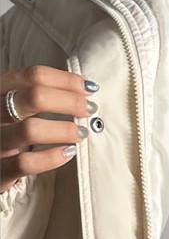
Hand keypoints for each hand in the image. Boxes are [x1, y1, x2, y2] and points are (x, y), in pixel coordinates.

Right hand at [0, 65, 97, 192]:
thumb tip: (84, 88)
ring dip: (64, 130)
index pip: (34, 75)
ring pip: (30, 129)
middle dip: (71, 101)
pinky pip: (25, 163)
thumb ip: (41, 95)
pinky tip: (69, 152)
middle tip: (90, 109)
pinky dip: (52, 157)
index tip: (89, 88)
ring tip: (82, 133)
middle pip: (35, 96)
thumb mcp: (17, 106)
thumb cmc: (9, 130)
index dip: (67, 80)